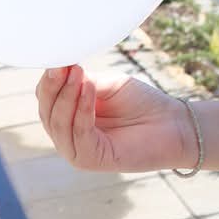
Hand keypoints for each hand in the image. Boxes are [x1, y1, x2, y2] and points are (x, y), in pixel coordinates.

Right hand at [35, 65, 196, 175]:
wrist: (172, 123)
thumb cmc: (141, 103)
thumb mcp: (105, 85)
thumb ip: (81, 81)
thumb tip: (59, 67)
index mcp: (68, 117)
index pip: (46, 99)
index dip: (49, 80)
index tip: (58, 58)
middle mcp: (68, 136)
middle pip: (47, 112)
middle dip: (53, 87)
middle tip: (63, 66)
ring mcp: (77, 150)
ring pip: (58, 124)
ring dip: (66, 96)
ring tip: (77, 74)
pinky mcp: (90, 160)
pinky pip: (79, 133)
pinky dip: (81, 109)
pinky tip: (88, 89)